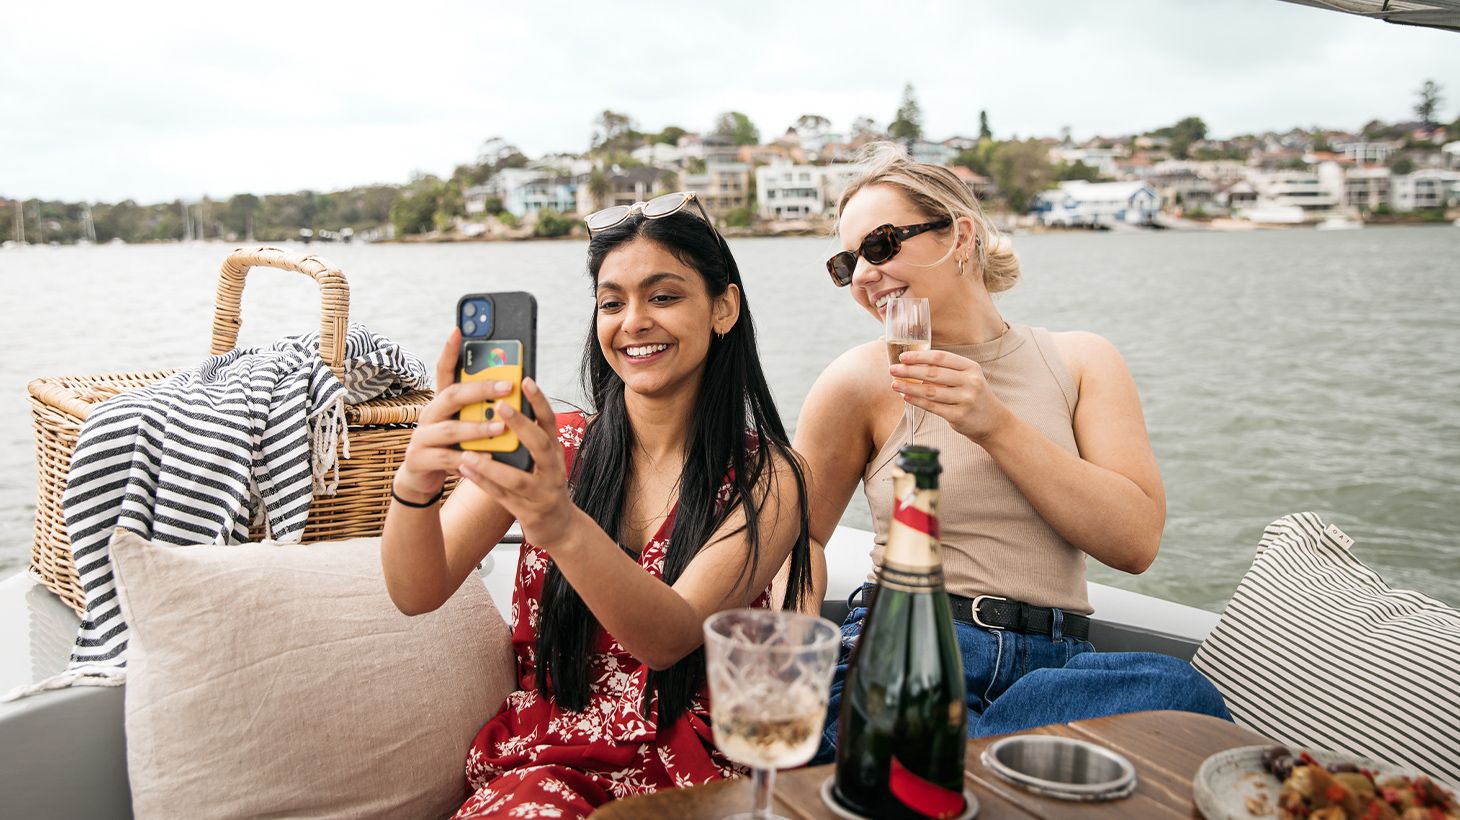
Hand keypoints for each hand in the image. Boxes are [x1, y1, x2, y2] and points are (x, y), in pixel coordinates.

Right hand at [394, 329, 514, 500]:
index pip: (444, 370)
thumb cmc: (454, 446)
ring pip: (450, 428)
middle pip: (452, 395)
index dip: (450, 350)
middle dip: (482, 389)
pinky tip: (489, 458)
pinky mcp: (419, 459)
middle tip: (508, 387)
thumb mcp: (466, 425)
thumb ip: (481, 410)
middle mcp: (429, 414)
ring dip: (478, 427)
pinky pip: (446, 457)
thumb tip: (515, 389)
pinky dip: (469, 458)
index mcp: (442, 402)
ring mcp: (421, 436)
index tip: (459, 330)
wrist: (424, 479)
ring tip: (501, 427)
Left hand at [456, 377, 578, 548]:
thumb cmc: (544, 485)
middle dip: (521, 426)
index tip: (525, 380)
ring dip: (492, 465)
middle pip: (541, 446)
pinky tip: (465, 470)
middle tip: (501, 407)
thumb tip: (501, 408)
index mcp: (556, 453)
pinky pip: (502, 496)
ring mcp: (542, 493)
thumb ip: (528, 439)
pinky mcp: (528, 512)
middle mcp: (553, 471)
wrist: (559, 526)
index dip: (539, 401)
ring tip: (468, 452)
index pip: (550, 422)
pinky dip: (483, 483)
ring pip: (518, 478)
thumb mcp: (543, 461)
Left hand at [890, 349, 1013, 442]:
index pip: (941, 358)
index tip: (903, 357)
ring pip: (930, 391)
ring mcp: (965, 400)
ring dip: (909, 387)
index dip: (920, 356)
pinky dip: (916, 401)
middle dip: (909, 371)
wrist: (993, 421)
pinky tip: (905, 396)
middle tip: (893, 369)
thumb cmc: (973, 395)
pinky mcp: (958, 416)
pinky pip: (932, 407)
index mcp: (971, 367)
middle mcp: (970, 382)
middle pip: (933, 374)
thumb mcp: (967, 378)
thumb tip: (913, 365)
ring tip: (894, 383)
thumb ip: (946, 371)